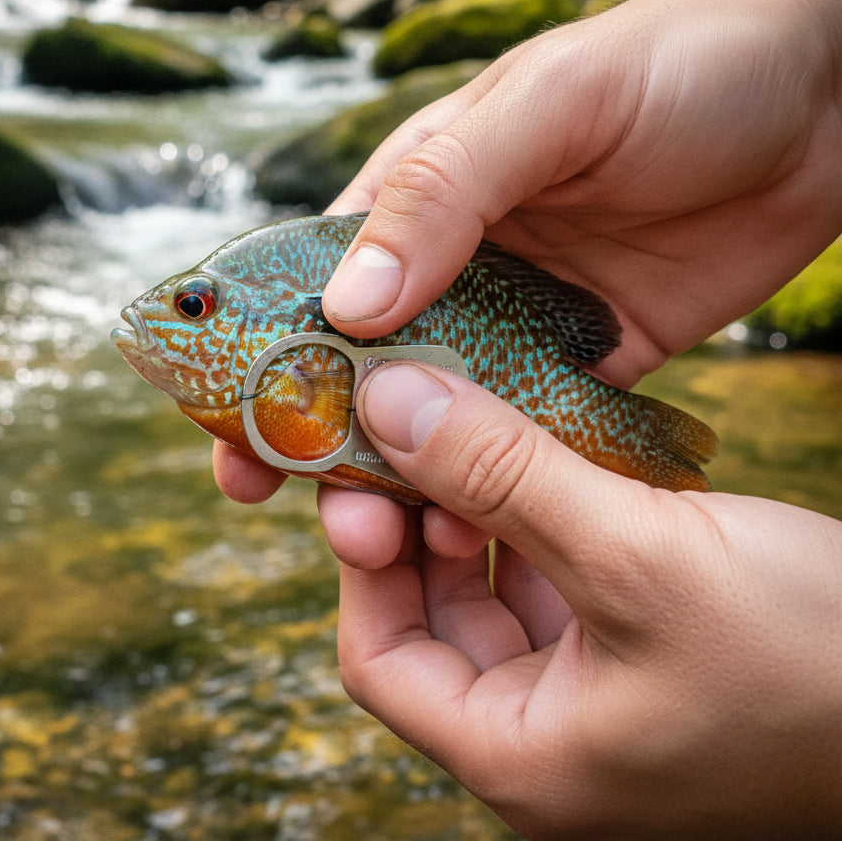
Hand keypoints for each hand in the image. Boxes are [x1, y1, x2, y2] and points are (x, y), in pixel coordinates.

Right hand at [214, 0, 841, 506]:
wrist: (821, 95)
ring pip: (444, 416)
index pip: (313, 283)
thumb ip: (443, 195)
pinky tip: (482, 529)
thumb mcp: (549, 104)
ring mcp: (523, 319)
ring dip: (412, 477)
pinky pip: (535, 434)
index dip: (264, 361)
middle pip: (368, 368)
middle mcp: (457, 264)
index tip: (229, 439)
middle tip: (310, 515)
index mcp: (420, 194)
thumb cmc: (675, 64)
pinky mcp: (593, 361)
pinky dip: (503, 482)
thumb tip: (350, 306)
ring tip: (397, 537)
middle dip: (328, 442)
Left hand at [334, 360, 841, 838]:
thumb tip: (386, 402)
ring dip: (484, 512)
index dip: (362, 560)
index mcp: (523, 755)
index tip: (371, 471)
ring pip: (496, 589)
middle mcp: (548, 738)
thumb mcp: (636, 555)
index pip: (380, 658)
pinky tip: (553, 461)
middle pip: (432, 617)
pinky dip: (543, 519)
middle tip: (425, 433)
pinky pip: (559, 580)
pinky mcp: (641, 653)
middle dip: (423, 523)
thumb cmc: (812, 658)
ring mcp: (598, 696)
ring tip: (493, 436)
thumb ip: (500, 476)